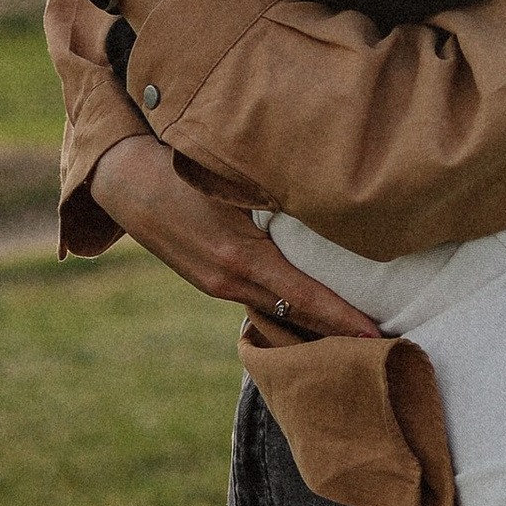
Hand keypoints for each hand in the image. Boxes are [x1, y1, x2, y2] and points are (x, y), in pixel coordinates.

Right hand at [83, 132, 385, 337]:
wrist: (121, 179)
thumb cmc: (180, 166)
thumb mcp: (229, 179)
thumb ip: (275, 197)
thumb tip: (327, 203)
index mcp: (239, 258)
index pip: (305, 296)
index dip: (342, 318)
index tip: (376, 334)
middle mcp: (228, 280)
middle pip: (296, 314)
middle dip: (337, 330)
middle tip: (384, 340)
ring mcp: (216, 284)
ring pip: (277, 308)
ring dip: (314, 321)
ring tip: (358, 329)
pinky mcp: (209, 279)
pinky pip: (258, 298)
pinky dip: (289, 305)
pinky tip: (313, 309)